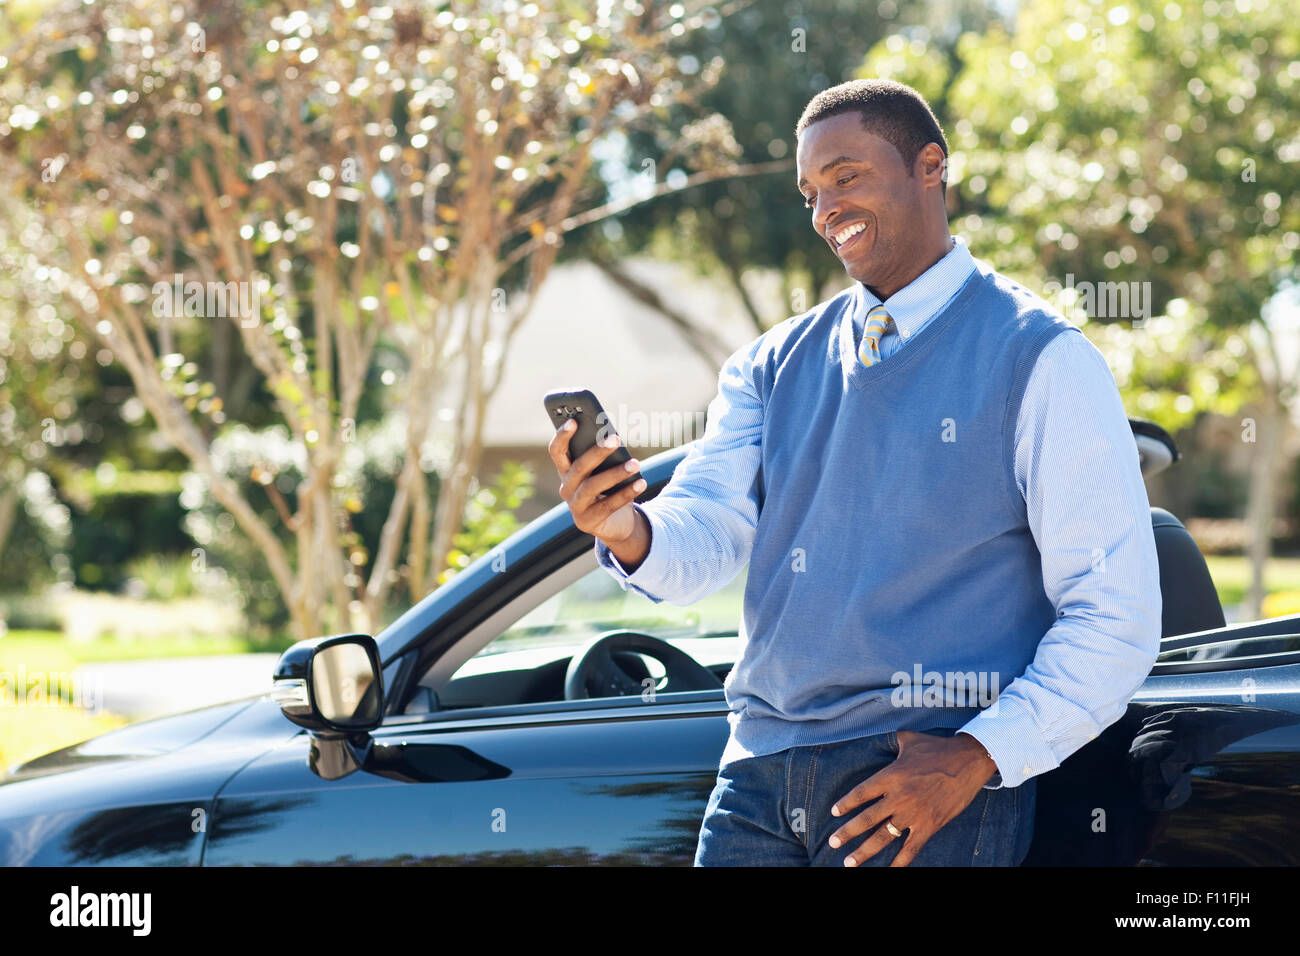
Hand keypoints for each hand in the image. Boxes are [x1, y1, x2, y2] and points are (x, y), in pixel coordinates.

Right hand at [548, 418, 646, 543]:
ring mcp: (575, 506)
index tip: (573, 421)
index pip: (557, 451)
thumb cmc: (609, 488)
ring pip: (593, 486)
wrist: (616, 523)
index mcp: (565, 471)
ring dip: (616, 473)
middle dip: (597, 452)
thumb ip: (603, 456)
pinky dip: (626, 492)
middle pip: (578, 467)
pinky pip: (609, 505)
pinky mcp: (588, 522)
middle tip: (615, 439)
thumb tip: (613, 439)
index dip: (562, 436)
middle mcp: (566, 488)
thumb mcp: (604, 470)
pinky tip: (641, 482)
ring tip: (635, 464)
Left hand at [826, 730, 997, 866]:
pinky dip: (899, 862)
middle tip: (832, 843)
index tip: (834, 812)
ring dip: (865, 851)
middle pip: (867, 819)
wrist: (969, 761)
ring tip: (849, 862)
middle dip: (847, 833)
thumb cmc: (938, 748)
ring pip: (884, 837)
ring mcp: (914, 813)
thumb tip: (880, 737)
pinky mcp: (930, 825)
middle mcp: (898, 797)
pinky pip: (911, 848)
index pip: (861, 793)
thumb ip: (892, 742)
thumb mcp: (909, 739)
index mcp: (890, 776)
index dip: (846, 804)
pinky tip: (889, 870)